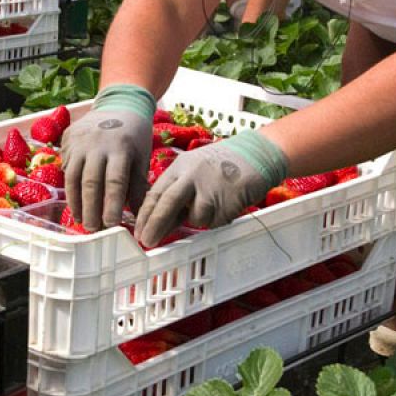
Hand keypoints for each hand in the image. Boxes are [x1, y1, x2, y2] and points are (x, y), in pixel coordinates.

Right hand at [63, 107, 152, 232]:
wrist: (119, 104)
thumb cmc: (135, 136)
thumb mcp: (142, 157)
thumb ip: (138, 185)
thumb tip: (137, 216)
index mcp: (121, 148)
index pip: (115, 182)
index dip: (111, 205)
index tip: (111, 225)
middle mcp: (97, 144)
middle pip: (90, 182)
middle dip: (91, 208)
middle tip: (93, 229)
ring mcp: (79, 141)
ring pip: (73, 177)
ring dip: (76, 202)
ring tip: (81, 220)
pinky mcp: (68, 140)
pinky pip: (66, 167)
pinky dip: (70, 187)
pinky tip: (75, 202)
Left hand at [133, 131, 286, 246]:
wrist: (257, 154)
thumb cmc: (223, 164)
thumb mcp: (194, 170)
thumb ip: (178, 192)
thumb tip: (160, 222)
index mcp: (180, 166)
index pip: (156, 193)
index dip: (145, 215)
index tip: (139, 231)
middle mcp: (192, 175)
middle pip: (167, 204)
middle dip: (155, 225)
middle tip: (147, 241)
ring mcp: (211, 188)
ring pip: (194, 217)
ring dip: (198, 219)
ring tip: (213, 204)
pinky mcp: (228, 201)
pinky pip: (215, 221)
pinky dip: (216, 220)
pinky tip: (226, 205)